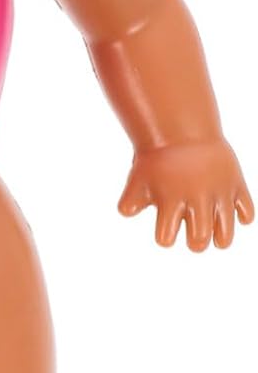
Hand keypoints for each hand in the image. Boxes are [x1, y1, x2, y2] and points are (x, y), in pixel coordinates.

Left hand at [118, 139, 253, 250]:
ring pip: (225, 231)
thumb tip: (126, 213)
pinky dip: (244, 216)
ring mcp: (218, 193)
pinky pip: (247, 209)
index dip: (165, 237)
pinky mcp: (236, 184)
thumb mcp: (137, 179)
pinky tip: (235, 214)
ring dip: (222, 239)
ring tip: (218, 239)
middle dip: (196, 243)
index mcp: (170, 202)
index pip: (166, 238)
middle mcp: (196, 200)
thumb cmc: (157, 158)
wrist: (182, 129)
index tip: (166, 231)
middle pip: (199, 239)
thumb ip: (131, 201)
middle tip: (196, 239)